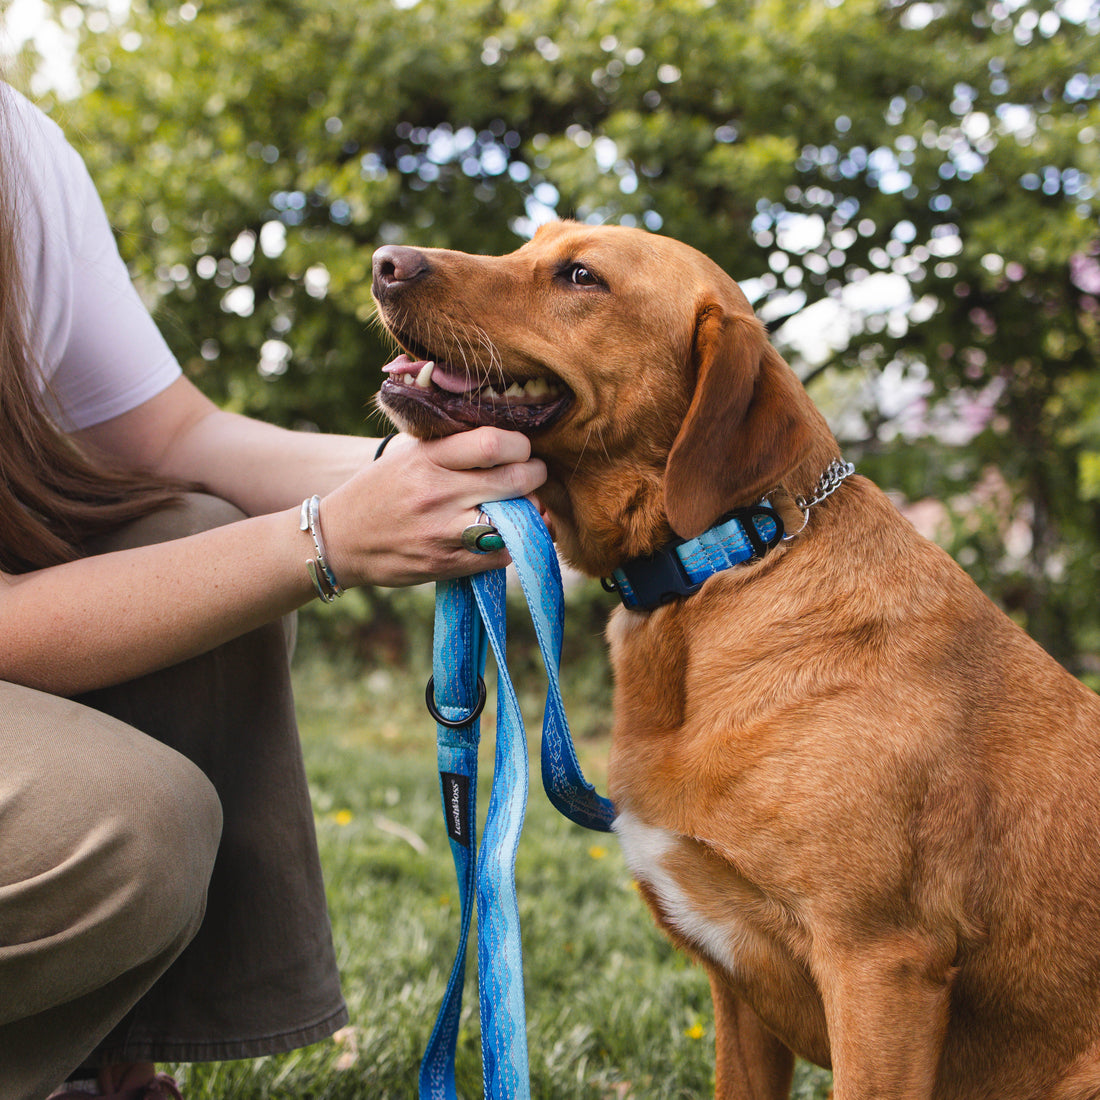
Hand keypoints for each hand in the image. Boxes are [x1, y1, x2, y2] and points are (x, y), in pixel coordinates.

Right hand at [319, 428, 545, 587]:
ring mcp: (442, 532)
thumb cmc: (381, 490)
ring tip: (527, 506)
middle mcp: (437, 493)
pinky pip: (500, 555)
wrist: (340, 540)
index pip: (494, 443)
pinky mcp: (446, 563)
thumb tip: (504, 438)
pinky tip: (507, 534)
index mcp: (428, 458)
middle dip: (535, 476)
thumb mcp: (407, 455)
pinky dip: (512, 543)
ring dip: (529, 513)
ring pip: (512, 521)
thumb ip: (450, 444)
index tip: (521, 449)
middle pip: (513, 481)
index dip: (521, 446)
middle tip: (534, 475)